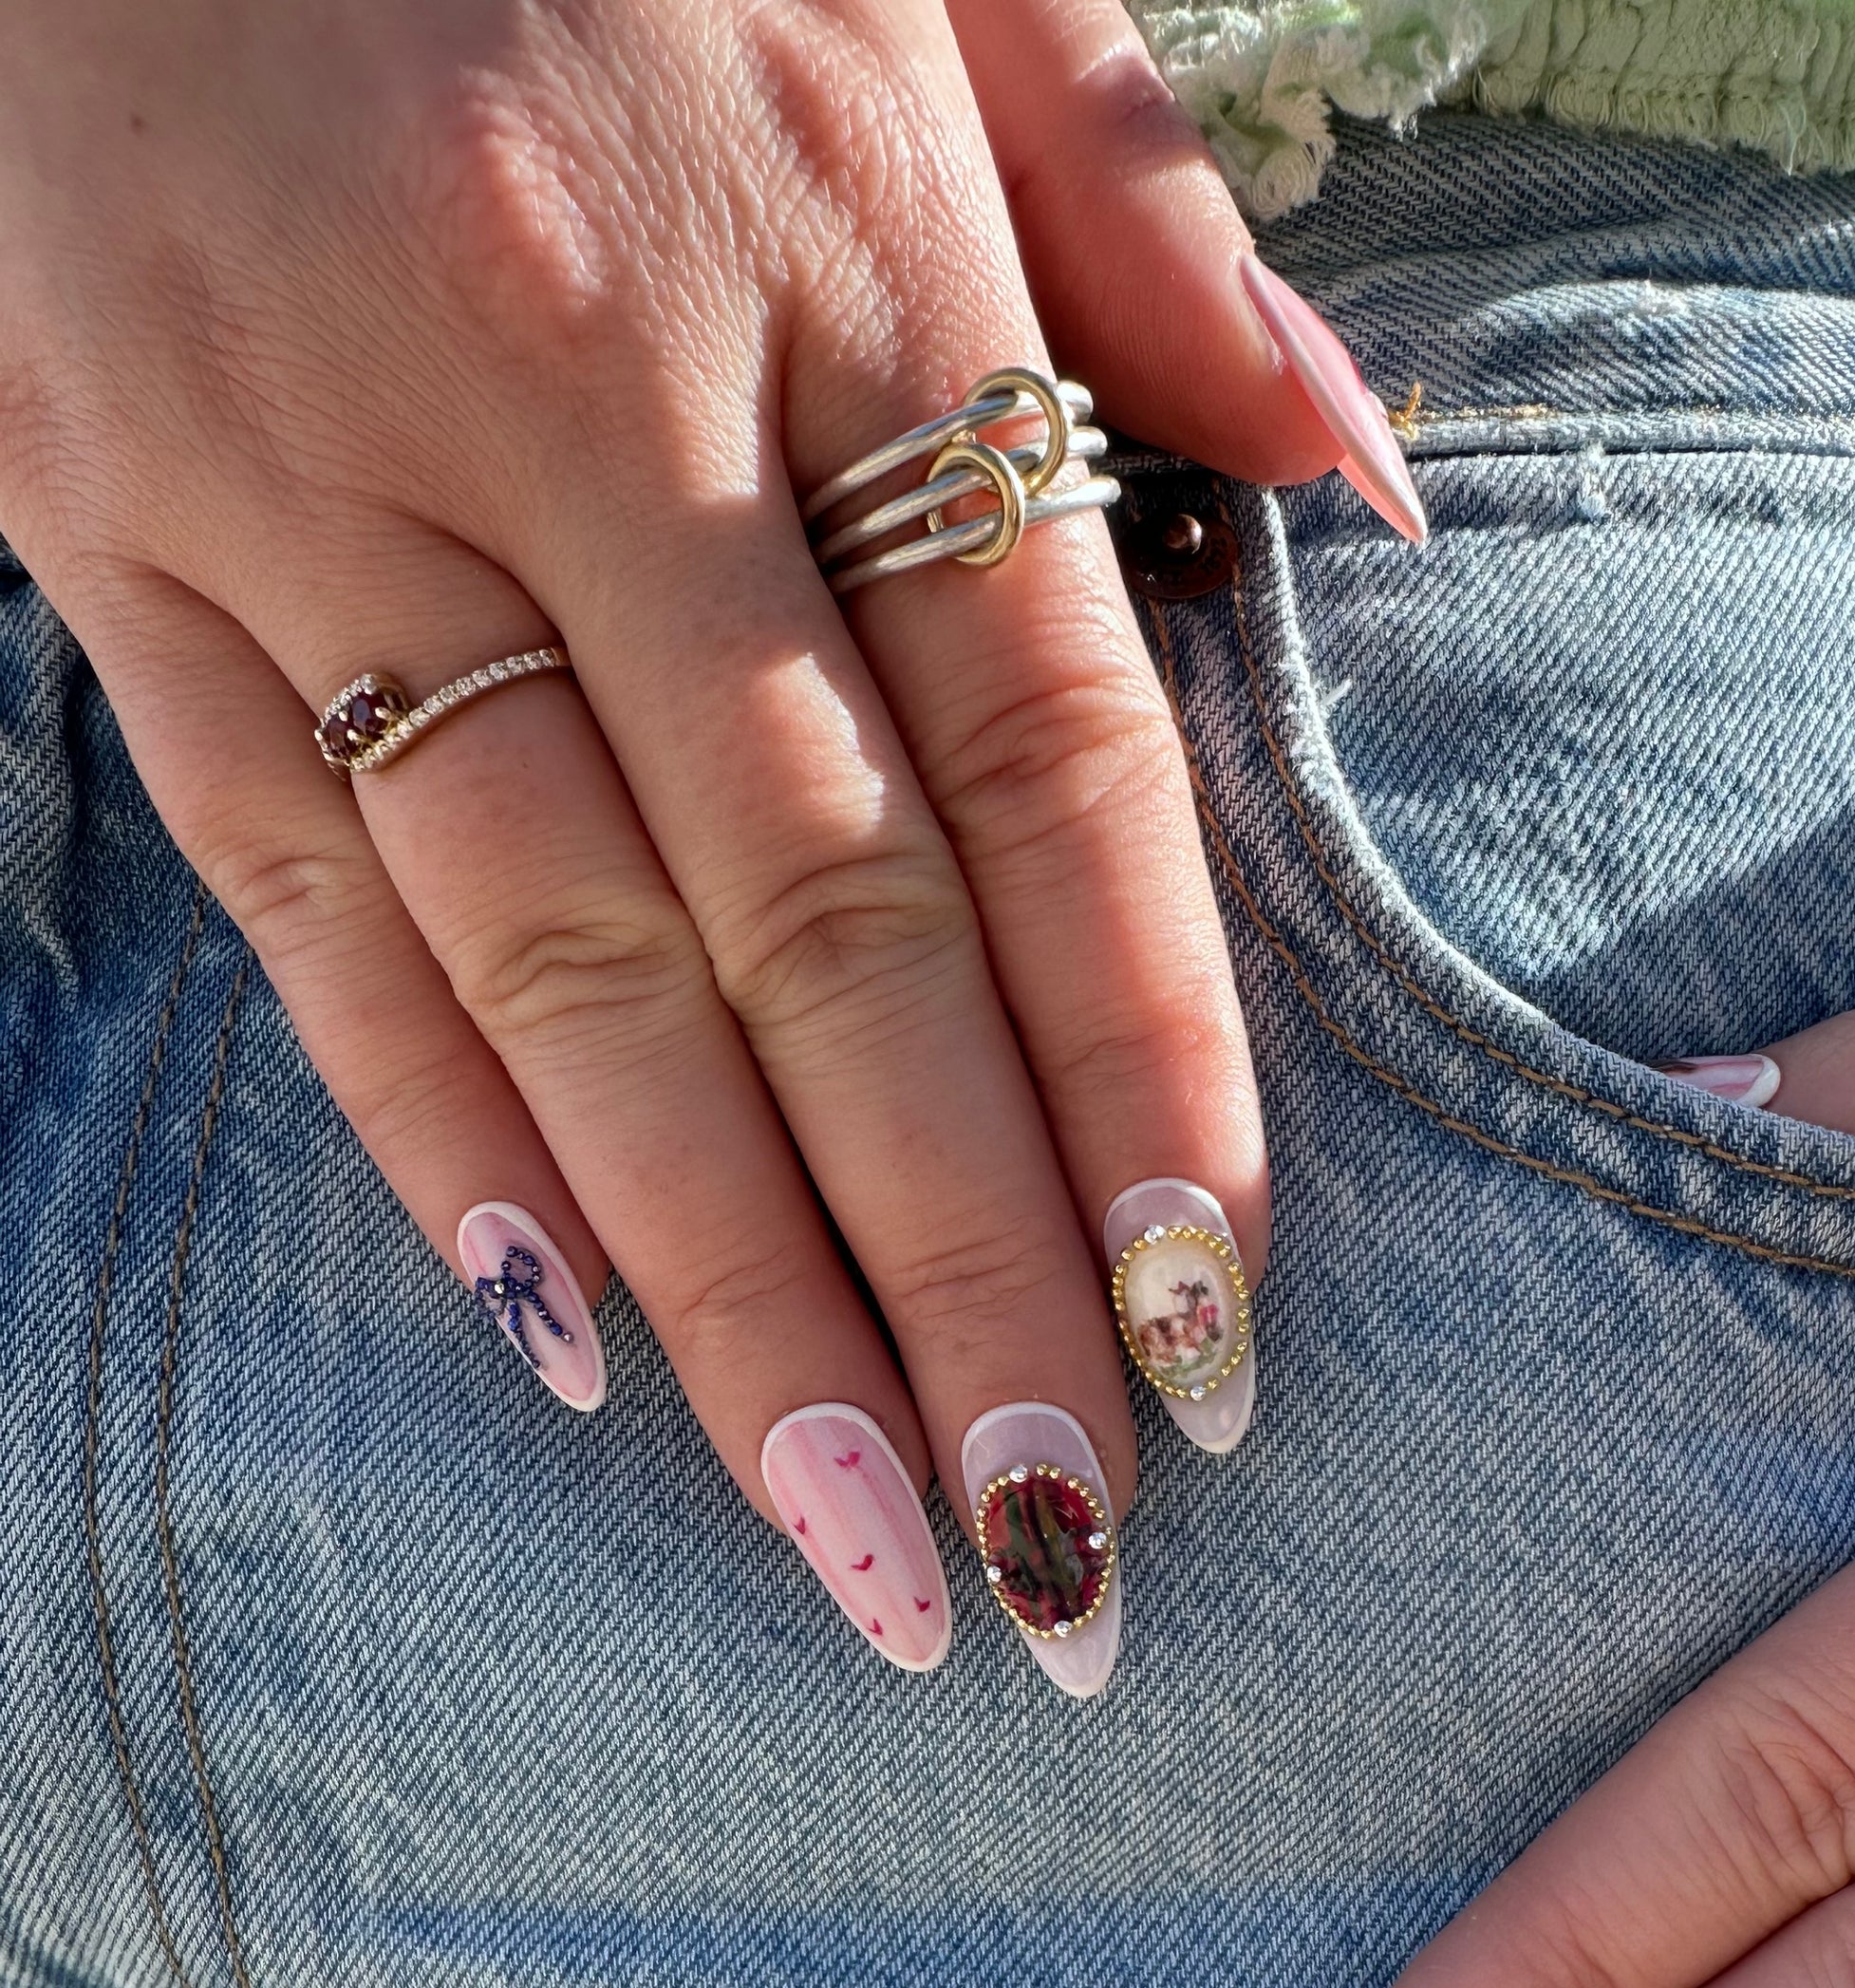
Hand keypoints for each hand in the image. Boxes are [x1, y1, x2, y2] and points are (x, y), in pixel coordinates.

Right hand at [0, 0, 1408, 1683]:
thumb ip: (1136, 205)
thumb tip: (1362, 484)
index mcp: (842, 253)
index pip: (1049, 763)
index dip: (1146, 1073)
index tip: (1215, 1332)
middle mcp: (590, 392)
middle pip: (828, 928)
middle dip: (959, 1271)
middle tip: (1066, 1548)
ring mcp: (320, 475)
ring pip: (565, 967)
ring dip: (728, 1285)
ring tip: (857, 1536)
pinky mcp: (108, 529)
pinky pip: (293, 890)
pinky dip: (431, 1130)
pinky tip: (568, 1342)